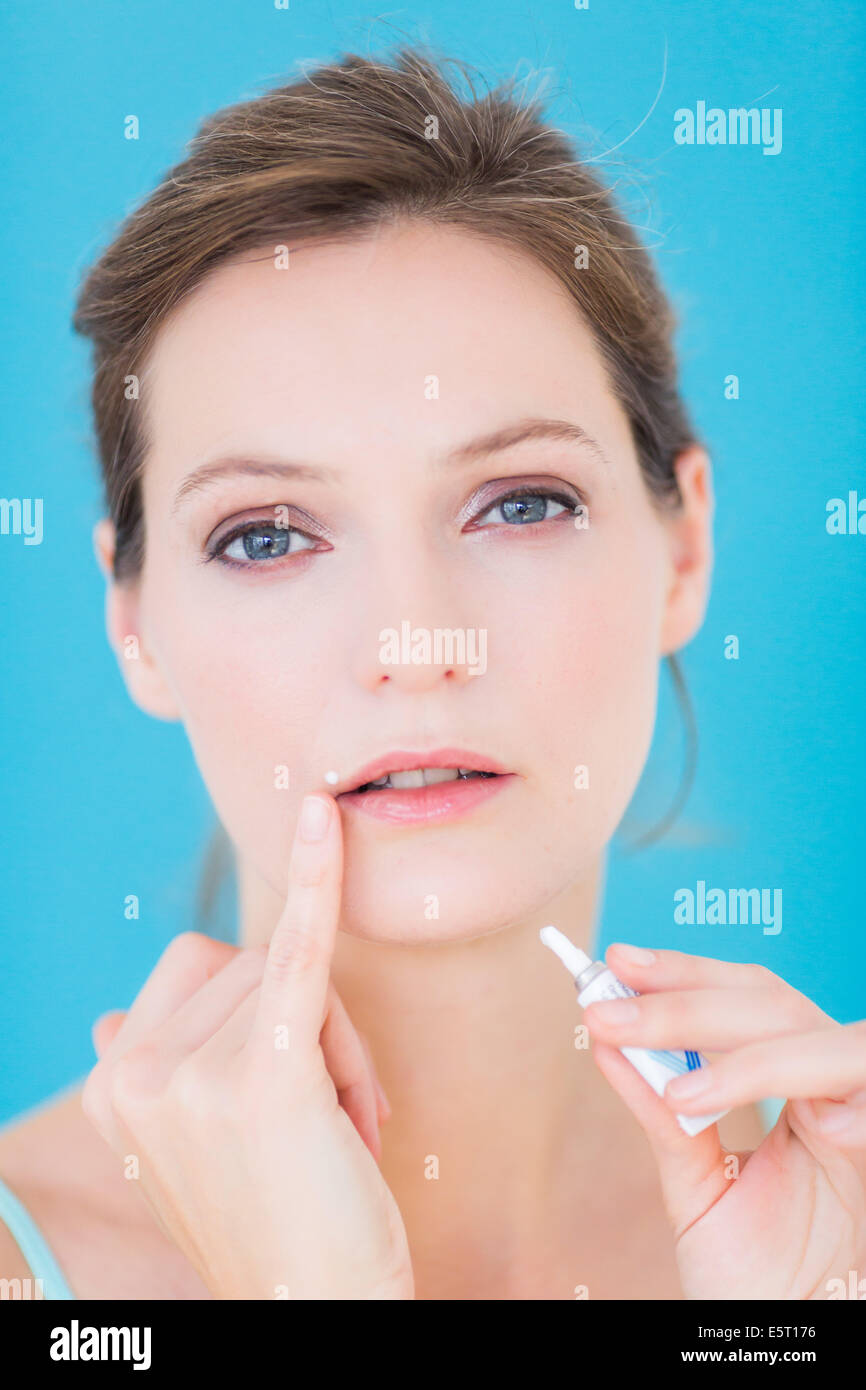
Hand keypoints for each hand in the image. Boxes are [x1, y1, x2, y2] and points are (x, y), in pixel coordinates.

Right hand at [83, 793, 413, 1299]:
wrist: (320, 1312)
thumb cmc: (279, 1219)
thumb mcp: (193, 1146)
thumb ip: (152, 1080)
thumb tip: (110, 1020)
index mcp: (113, 1082)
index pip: (200, 968)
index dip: (259, 1018)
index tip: (281, 1105)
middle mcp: (135, 1074)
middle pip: (248, 961)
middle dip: (307, 1022)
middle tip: (332, 1119)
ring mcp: (191, 1075)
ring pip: (297, 974)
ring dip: (341, 1043)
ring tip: (341, 1132)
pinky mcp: (265, 1077)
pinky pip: (299, 950)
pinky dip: (315, 878)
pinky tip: (320, 817)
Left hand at [583, 944, 865, 1299]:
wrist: (779, 1335)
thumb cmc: (750, 1269)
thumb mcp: (691, 1177)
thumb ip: (658, 1108)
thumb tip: (605, 1037)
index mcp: (793, 1083)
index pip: (745, 998)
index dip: (685, 972)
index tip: (619, 963)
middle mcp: (828, 1086)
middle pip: (767, 999)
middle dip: (680, 992)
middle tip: (606, 999)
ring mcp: (853, 1108)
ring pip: (797, 1026)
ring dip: (704, 1024)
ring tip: (632, 1044)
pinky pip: (832, 1080)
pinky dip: (758, 1075)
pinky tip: (690, 1094)